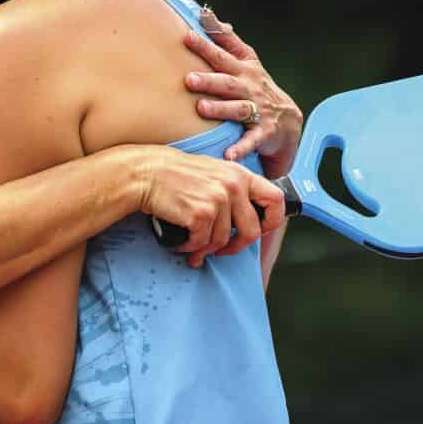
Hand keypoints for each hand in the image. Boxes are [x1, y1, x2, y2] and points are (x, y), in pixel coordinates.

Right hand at [137, 146, 286, 267]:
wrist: (147, 173)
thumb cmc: (177, 175)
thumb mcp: (214, 172)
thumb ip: (235, 189)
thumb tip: (249, 218)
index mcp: (240, 174)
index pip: (276, 200)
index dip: (272, 221)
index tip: (258, 231)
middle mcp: (233, 186)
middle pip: (252, 231)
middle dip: (237, 247)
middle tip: (223, 250)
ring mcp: (218, 200)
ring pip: (222, 241)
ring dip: (205, 249)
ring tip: (192, 244)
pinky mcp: (200, 214)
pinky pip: (202, 243)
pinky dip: (190, 247)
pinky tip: (182, 241)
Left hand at [182, 14, 303, 178]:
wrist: (288, 120)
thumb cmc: (258, 86)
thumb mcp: (247, 60)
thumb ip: (227, 39)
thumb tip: (208, 15)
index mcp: (243, 70)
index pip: (223, 55)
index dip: (207, 45)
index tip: (187, 36)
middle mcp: (250, 88)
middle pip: (228, 82)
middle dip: (209, 80)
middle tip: (189, 79)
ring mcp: (258, 110)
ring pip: (238, 109)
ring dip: (220, 109)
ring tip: (201, 108)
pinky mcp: (264, 133)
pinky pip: (251, 141)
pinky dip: (240, 148)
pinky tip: (228, 155)